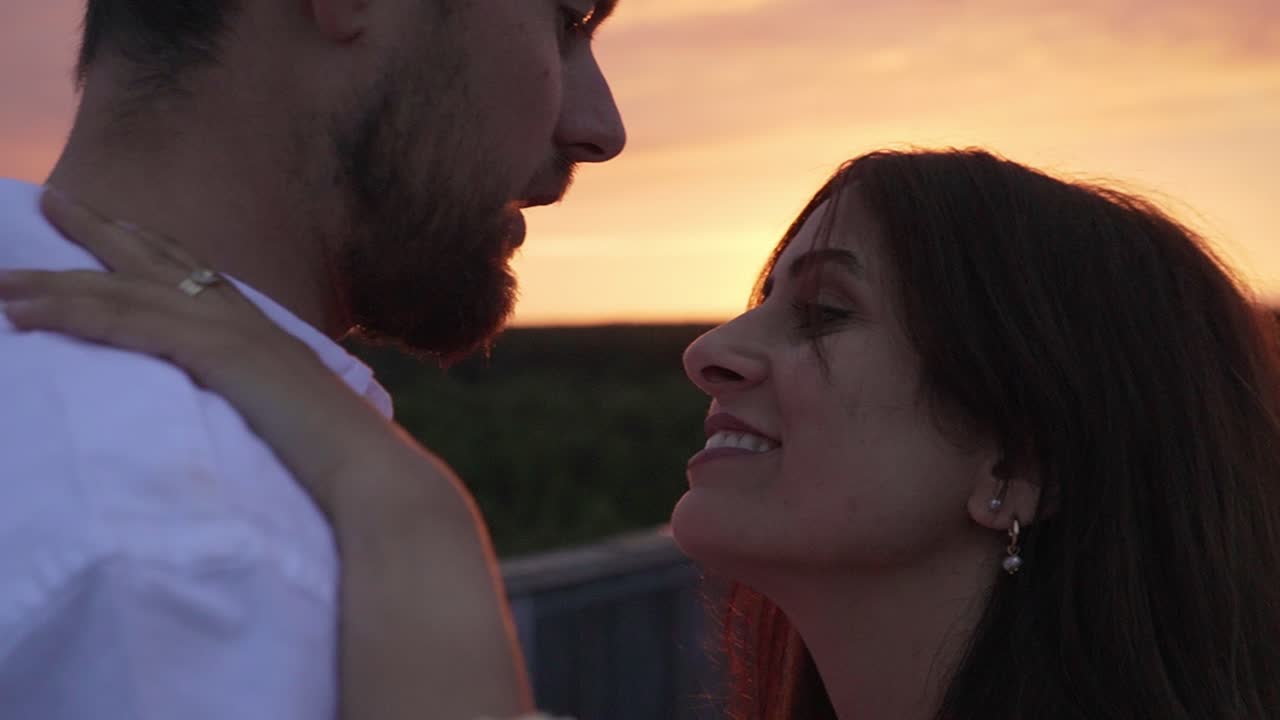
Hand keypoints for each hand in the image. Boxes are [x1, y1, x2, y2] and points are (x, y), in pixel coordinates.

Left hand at [0, 188, 413, 516]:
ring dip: (55, 285)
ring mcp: (229, 329)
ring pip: (125, 291)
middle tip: (51, 203)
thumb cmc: (341, 460)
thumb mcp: (294, 418)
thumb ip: (267, 402)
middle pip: (154, 264)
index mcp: (262, 331)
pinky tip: (26, 314)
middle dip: (97, 232)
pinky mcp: (215, 352)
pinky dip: (71, 315)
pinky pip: (127, 324)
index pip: (198, 275)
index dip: (152, 247)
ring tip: (1, 281)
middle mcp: (243, 316)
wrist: (369, 470)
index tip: (117, 226)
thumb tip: (254, 415)